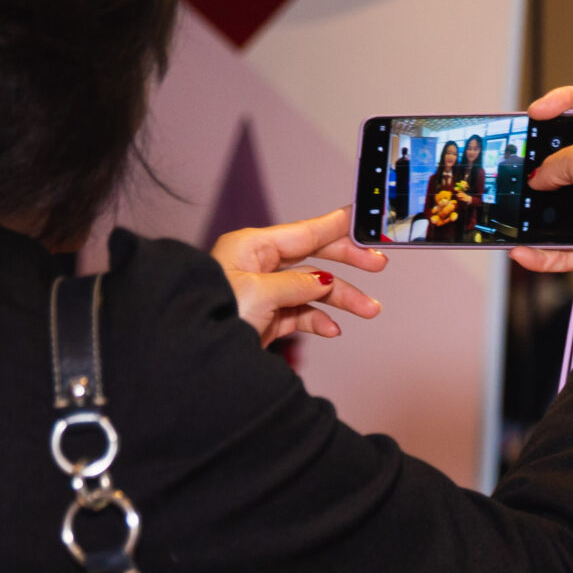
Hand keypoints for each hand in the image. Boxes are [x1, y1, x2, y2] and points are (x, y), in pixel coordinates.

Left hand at [211, 208, 386, 347]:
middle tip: (378, 265)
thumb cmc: (213, 316)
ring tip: (369, 310)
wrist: (193, 354)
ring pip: (313, 290)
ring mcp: (264, 293)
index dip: (336, 225)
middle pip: (313, 258)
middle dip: (347, 264)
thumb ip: (296, 284)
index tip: (363, 218)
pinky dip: (319, 320)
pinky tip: (333, 329)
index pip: (304, 232)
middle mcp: (258, 266)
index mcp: (251, 247)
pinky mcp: (267, 318)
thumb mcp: (259, 294)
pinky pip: (302, 314)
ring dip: (342, 300)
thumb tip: (322, 280)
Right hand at [512, 86, 572, 361]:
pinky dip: (545, 246)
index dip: (566, 99)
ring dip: (544, 204)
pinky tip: (526, 249)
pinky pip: (566, 240)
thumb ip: (557, 159)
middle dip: (552, 158)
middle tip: (530, 159)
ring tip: (524, 204)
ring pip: (570, 199)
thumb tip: (541, 177)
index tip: (538, 111)